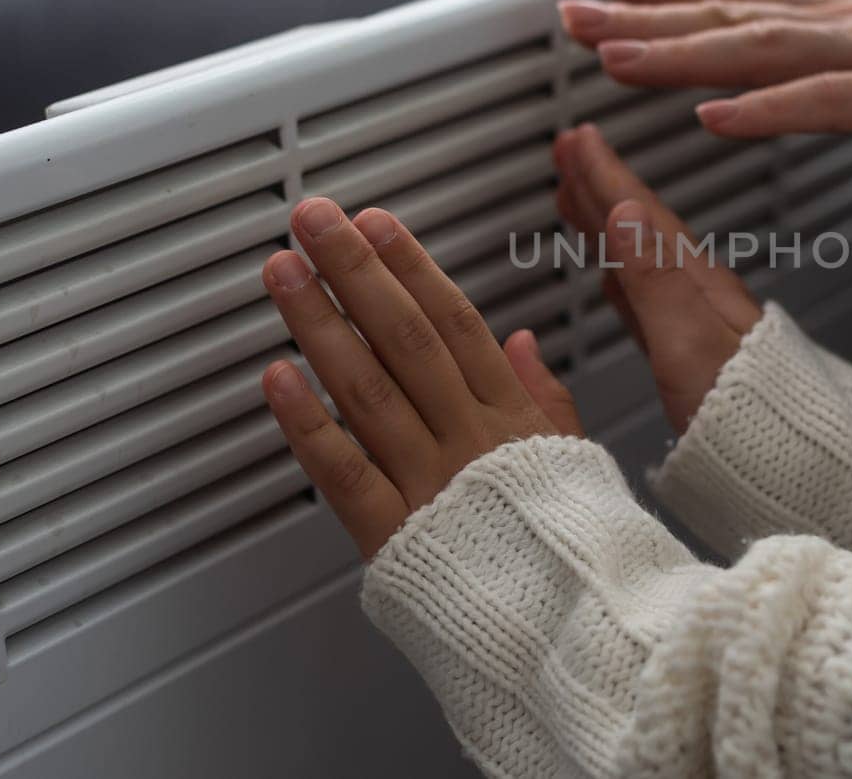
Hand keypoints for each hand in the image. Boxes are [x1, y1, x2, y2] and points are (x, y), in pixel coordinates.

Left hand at [260, 198, 581, 558]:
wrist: (570, 628)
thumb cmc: (565, 547)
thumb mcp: (575, 459)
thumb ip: (545, 397)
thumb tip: (520, 341)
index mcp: (512, 416)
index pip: (455, 322)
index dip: (410, 267)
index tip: (375, 224)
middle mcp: (468, 438)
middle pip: (404, 337)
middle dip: (354, 271)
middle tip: (313, 221)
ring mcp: (428, 482)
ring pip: (367, 387)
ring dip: (319, 322)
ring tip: (283, 272)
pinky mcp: (393, 534)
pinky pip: (342, 470)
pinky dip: (306, 422)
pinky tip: (276, 375)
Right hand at [554, 124, 759, 431]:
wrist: (795, 466)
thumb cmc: (751, 415)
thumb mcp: (690, 344)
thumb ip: (654, 281)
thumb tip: (624, 214)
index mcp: (698, 287)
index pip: (642, 216)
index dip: (604, 175)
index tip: (576, 139)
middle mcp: (700, 297)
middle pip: (640, 227)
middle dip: (601, 184)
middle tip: (567, 148)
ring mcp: (696, 323)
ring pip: (640, 257)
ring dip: (607, 222)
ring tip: (576, 193)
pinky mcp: (691, 355)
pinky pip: (644, 297)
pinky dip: (622, 274)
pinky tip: (611, 273)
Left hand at [560, 0, 851, 140]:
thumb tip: (800, 72)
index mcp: (850, 15)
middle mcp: (851, 22)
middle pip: (731, 12)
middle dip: (645, 13)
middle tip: (571, 10)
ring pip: (764, 46)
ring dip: (682, 52)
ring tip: (614, 55)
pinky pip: (833, 99)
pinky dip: (772, 106)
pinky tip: (720, 114)